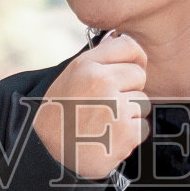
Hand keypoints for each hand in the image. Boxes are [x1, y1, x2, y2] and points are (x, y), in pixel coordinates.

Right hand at [34, 30, 150, 178]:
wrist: (46, 154)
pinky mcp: (126, 134)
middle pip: (139, 76)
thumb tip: (118, 36)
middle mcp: (102, 83)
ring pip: (142, 103)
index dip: (133, 59)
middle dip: (128, 90)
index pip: (130, 47)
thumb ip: (96, 59)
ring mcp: (116, 109)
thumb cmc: (59, 114)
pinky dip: (129, 136)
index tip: (128, 71)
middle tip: (106, 105)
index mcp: (86, 66)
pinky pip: (142, 127)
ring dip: (129, 114)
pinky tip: (108, 137)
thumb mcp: (69, 77)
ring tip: (104, 123)